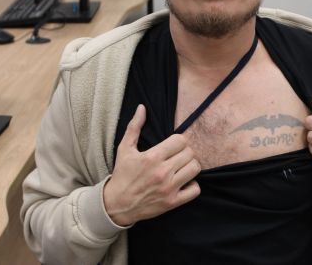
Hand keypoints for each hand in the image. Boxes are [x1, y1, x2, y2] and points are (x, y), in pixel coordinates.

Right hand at [103, 104, 200, 225]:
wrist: (116, 204)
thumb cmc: (122, 174)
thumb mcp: (124, 149)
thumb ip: (134, 127)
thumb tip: (142, 107)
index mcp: (153, 157)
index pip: (181, 140)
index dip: (179, 141)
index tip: (173, 146)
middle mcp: (162, 172)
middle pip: (190, 153)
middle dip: (185, 152)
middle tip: (177, 157)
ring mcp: (169, 188)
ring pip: (195, 168)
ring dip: (190, 166)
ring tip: (181, 167)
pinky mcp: (172, 202)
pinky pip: (195, 190)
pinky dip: (192, 185)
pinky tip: (184, 182)